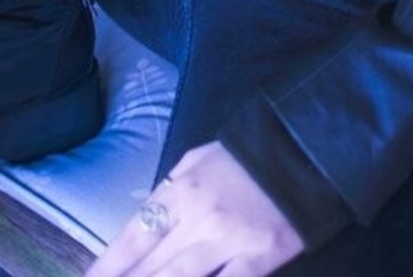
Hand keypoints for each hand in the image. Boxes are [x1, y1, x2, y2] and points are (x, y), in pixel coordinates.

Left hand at [86, 141, 304, 276]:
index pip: (134, 237)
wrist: (306, 148)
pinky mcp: (259, 258)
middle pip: (149, 266)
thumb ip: (170, 191)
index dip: (107, 267)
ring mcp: (229, 241)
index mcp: (182, 190)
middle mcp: (199, 218)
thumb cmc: (247, 156)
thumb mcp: (199, 160)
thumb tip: (144, 225)